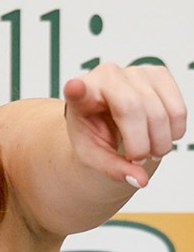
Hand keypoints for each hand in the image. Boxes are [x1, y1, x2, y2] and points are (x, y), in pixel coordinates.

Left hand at [63, 62, 186, 188]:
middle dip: (142, 142)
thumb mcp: (94, 157)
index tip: (74, 88)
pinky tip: (162, 136)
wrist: (110, 119)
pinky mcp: (159, 73)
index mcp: (80, 96)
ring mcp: (134, 71)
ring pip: (160, 110)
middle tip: (140, 159)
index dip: (77, 90)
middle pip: (133, 109)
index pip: (77, 91)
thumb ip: (113, 169)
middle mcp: (105, 76)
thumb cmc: (96, 135)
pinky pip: (177, 107)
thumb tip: (141, 180)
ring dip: (161, 141)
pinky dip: (174, 130)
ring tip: (151, 151)